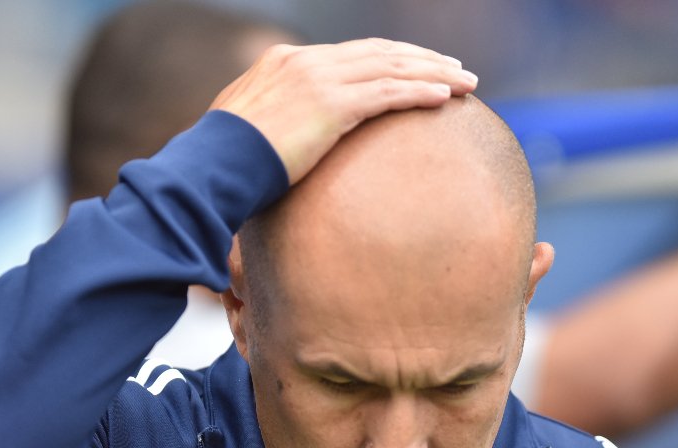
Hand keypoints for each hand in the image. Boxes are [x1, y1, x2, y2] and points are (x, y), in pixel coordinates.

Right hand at [211, 38, 478, 184]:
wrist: (211, 166)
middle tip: (455, 68)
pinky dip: (421, 92)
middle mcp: (305, 61)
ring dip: (434, 73)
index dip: (389, 58)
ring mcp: (319, 79)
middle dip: (421, 59)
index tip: (415, 66)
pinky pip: (389, 92)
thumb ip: (270, 128)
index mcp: (283, 62)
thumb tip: (278, 150)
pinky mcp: (333, 105)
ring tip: (466, 83)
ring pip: (392, 67)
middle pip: (378, 52)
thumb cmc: (221, 163)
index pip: (349, 53)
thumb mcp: (245, 134)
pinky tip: (446, 98)